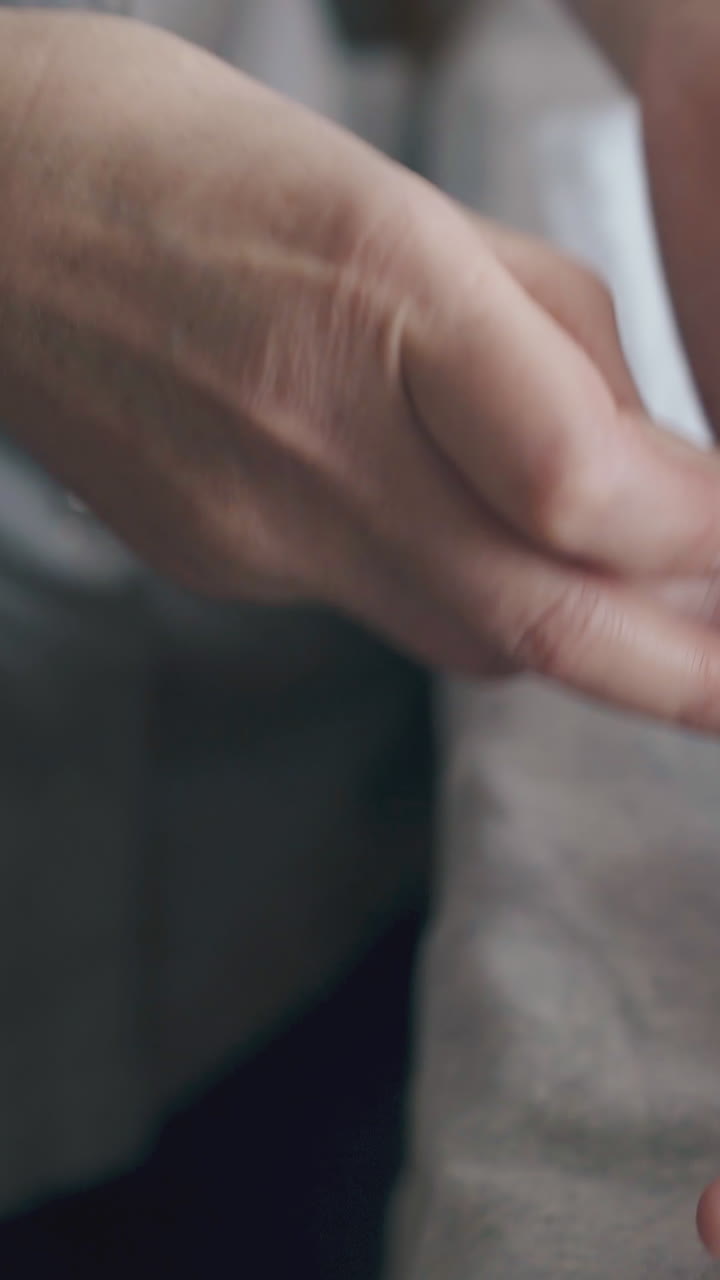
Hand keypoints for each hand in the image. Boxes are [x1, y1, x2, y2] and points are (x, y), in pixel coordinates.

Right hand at [6, 13, 719, 727]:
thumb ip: (543, 336)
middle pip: (535, 621)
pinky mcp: (215, 564)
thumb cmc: (187, 160)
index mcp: (379, 296)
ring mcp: (252, 527)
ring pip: (466, 639)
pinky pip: (378, 606)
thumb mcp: (403, 193)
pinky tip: (468, 536)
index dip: (697, 535)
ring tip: (641, 610)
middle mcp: (312, 439)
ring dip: (573, 635)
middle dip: (678, 676)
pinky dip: (458, 588)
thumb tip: (637, 462)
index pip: (581, 486)